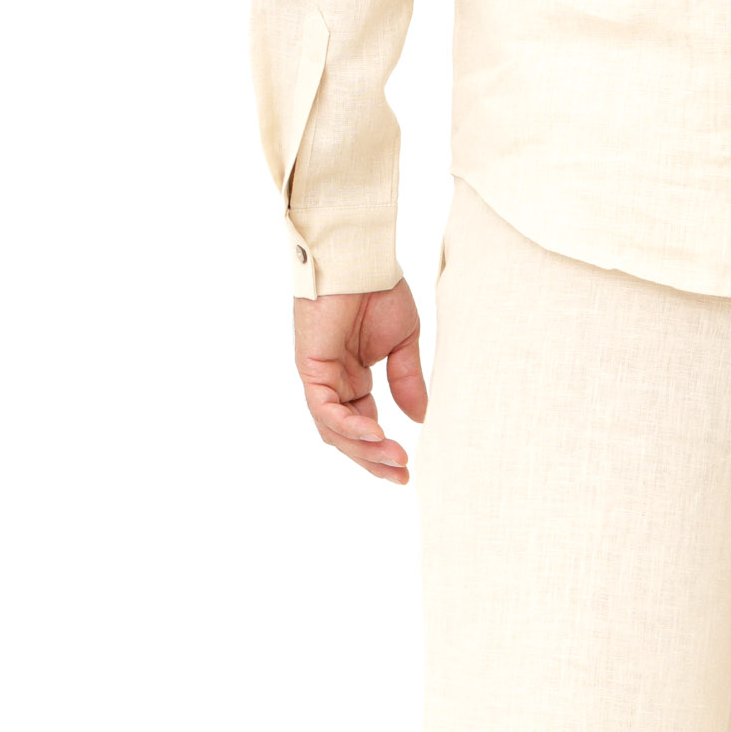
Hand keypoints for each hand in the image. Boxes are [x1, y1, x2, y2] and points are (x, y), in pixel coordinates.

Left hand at [293, 280, 427, 484]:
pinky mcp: (310, 366)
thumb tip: (420, 420)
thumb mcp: (403, 344)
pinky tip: (375, 434)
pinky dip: (349, 426)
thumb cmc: (378, 289)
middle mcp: (333, 379)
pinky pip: (326, 410)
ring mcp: (319, 374)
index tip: (408, 466)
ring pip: (334, 430)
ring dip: (364, 449)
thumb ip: (408, 382)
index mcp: (352, 376)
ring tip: (395, 459)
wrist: (360, 256)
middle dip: (374, 459)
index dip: (382, 449)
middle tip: (401, 476)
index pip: (363, 423)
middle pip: (346, 435)